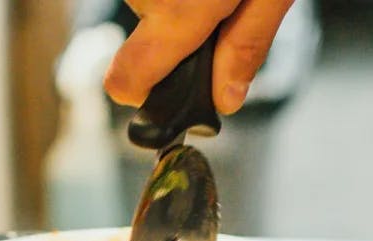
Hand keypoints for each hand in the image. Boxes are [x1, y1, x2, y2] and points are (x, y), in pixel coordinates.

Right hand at [104, 0, 294, 113]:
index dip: (144, 98)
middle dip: (181, 34)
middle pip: (146, 40)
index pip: (126, 82)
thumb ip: (247, 45)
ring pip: (151, 7)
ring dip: (181, 2)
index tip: (170, 93)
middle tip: (224, 8)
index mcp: (178, 15)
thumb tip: (225, 99)